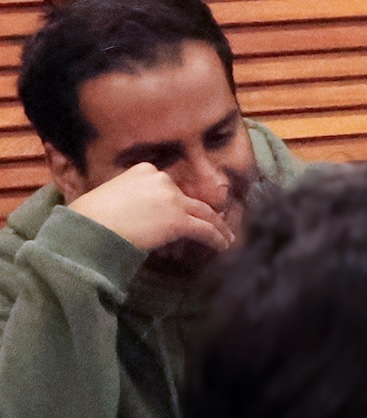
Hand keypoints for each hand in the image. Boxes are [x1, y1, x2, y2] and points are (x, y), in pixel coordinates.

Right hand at [65, 164, 234, 256]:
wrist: (89, 228)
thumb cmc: (90, 215)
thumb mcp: (110, 194)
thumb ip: (130, 196)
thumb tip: (136, 212)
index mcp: (145, 171)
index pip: (169, 186)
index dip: (179, 200)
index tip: (186, 209)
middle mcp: (162, 181)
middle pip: (189, 199)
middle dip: (203, 212)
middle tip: (214, 222)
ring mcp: (173, 200)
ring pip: (204, 213)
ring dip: (218, 226)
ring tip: (226, 237)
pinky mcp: (179, 221)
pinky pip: (205, 230)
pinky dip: (216, 238)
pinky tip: (223, 246)